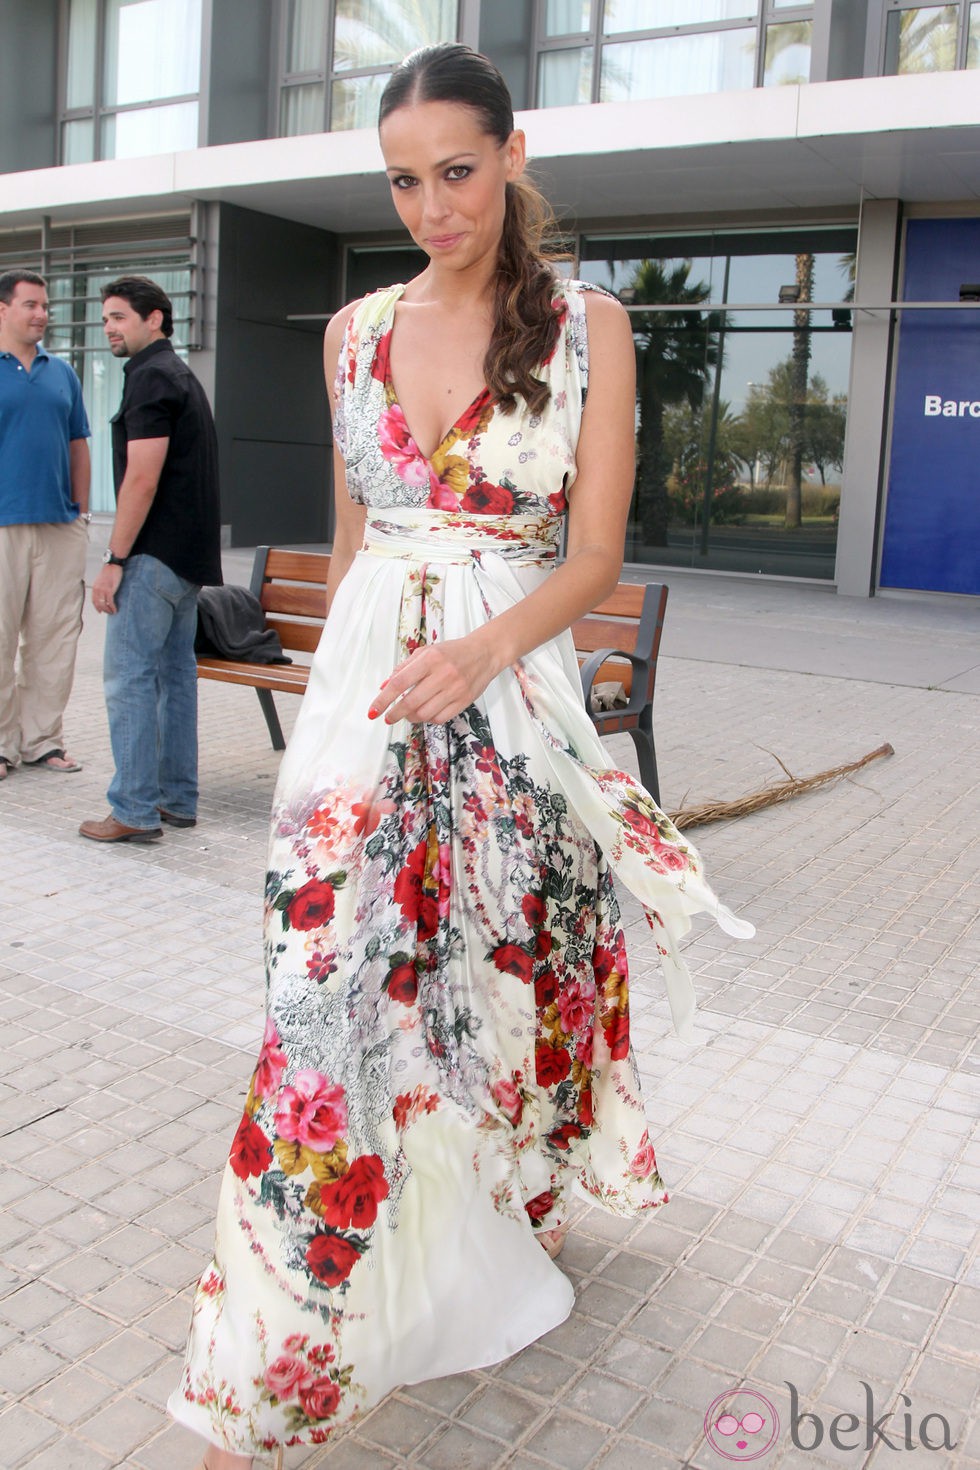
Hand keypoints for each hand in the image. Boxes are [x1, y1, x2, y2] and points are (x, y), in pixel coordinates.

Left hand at [91, 564, 122, 614]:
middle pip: (98, 604)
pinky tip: (115, 610)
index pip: (94, 600)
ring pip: (104, 604)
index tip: (100, 611)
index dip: (97, 607)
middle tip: (108, 613)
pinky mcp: (110, 590)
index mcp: (95, 587)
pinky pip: (110, 602)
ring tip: (112, 612)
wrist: (113, 565)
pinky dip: (112, 607)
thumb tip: (103, 593)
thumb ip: (101, 586)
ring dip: (108, 610)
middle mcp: (97, 589)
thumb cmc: (109, 571)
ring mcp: (103, 590)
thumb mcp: (102, 579)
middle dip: (104, 610)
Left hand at [369, 637, 498, 725]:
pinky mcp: (464, 701)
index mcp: (430, 659)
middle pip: (410, 702)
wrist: (484, 654)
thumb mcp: (426, 652)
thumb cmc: (453, 652)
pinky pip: (440, 718)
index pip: (400, 682)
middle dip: (394, 713)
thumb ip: (404, 668)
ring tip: (408, 713)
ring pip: (424, 713)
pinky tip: (425, 712)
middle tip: (388, 717)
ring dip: (411, 717)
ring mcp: (455, 689)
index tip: (374, 710)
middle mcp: (443, 674)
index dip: (384, 699)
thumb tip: (384, 686)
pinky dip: (428, 718)